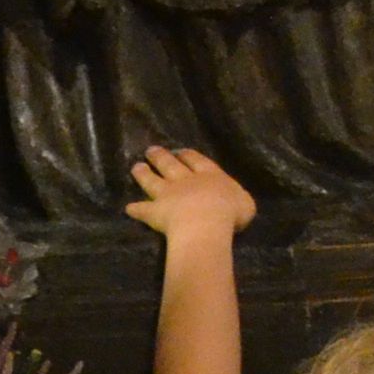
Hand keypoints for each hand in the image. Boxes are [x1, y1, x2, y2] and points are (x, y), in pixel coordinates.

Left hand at [125, 145, 254, 251]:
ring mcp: (168, 194)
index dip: (188, 155)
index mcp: (210, 175)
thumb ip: (237, 198)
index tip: (180, 150)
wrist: (205, 223)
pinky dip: (136, 209)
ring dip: (143, 174)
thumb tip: (235, 199)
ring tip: (136, 167)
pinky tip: (128, 208)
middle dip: (161, 157)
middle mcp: (186, 180)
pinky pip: (143, 210)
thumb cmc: (229, 212)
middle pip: (171, 165)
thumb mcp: (245, 203)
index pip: (197, 160)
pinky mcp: (156, 212)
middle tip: (151, 150)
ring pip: (153, 181)